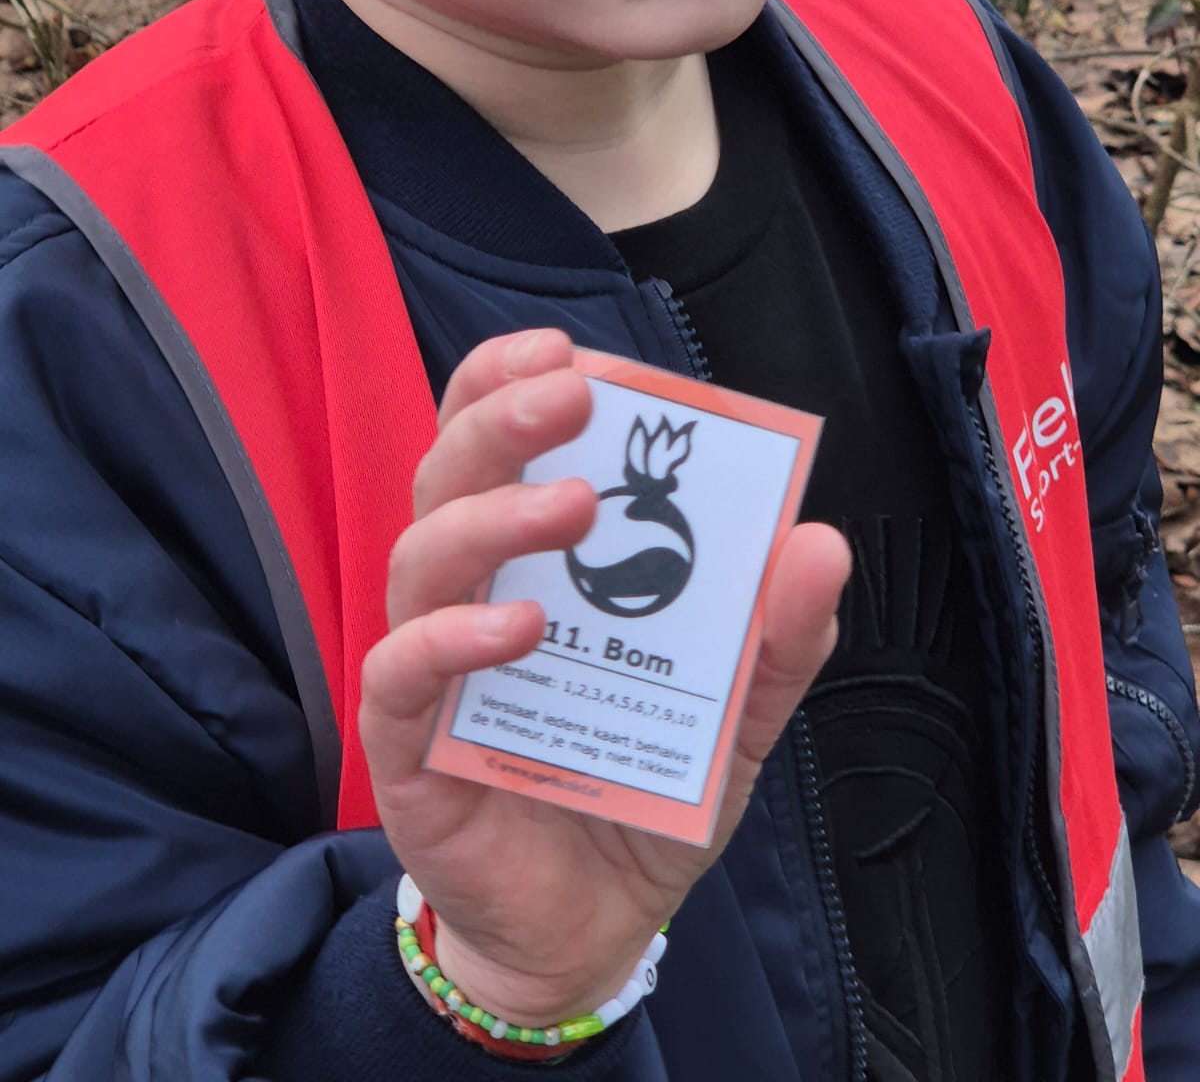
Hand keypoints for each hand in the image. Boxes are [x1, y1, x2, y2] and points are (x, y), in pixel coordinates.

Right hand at [359, 328, 848, 1026]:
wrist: (591, 934)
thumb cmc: (645, 795)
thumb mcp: (735, 715)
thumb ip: (776, 637)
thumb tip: (820, 543)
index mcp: (533, 564)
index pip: (495, 444)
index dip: (510, 382)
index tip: (567, 350)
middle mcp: (469, 596)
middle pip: (451, 475)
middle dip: (503, 420)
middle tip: (571, 394)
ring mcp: (431, 668)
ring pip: (420, 557)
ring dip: (492, 517)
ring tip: (573, 507)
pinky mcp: (409, 748)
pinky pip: (401, 674)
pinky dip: (451, 641)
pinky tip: (520, 630)